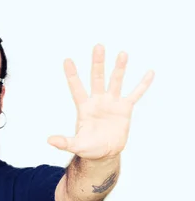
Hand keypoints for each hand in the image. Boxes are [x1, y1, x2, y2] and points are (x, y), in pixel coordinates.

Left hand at [47, 44, 154, 159]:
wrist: (105, 153)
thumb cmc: (89, 148)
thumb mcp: (76, 145)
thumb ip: (64, 142)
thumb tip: (49, 140)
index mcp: (84, 108)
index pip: (76, 88)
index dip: (72, 75)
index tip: (67, 60)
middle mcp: (98, 101)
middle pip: (97, 78)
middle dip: (97, 63)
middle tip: (98, 46)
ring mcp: (112, 103)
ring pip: (116, 81)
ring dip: (119, 68)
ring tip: (122, 54)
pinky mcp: (125, 108)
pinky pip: (135, 94)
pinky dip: (143, 84)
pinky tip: (150, 73)